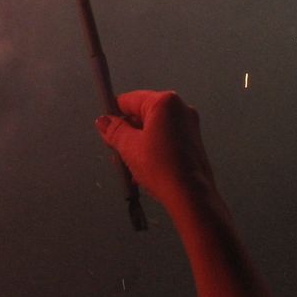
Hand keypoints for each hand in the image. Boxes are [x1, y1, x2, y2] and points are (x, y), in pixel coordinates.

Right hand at [96, 90, 216, 211]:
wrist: (190, 196)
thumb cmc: (161, 167)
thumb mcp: (129, 147)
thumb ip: (114, 131)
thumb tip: (103, 121)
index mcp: (165, 103)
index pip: (130, 100)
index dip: (114, 112)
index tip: (104, 126)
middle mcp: (180, 109)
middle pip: (143, 115)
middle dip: (127, 133)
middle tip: (116, 151)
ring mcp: (189, 126)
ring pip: (153, 130)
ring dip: (137, 146)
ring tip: (128, 167)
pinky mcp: (193, 143)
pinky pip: (165, 141)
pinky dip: (152, 152)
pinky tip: (142, 172)